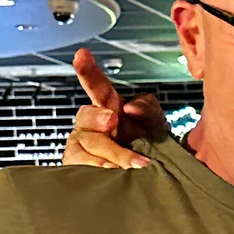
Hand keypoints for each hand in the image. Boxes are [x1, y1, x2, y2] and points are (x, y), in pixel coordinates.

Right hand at [62, 47, 167, 170]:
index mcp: (109, 108)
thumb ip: (148, 109)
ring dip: (111, 150)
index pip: (96, 86)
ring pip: (87, 142)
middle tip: (112, 120)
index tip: (82, 54)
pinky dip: (95, 166)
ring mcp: (81, 145)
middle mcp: (90, 125)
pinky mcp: (77, 166)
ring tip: (133, 162)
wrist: (152, 179)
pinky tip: (111, 170)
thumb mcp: (156, 124)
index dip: (88, 70)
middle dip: (98, 117)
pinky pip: (79, 163)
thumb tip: (128, 107)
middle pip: (86, 115)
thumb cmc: (150, 147)